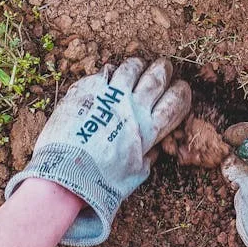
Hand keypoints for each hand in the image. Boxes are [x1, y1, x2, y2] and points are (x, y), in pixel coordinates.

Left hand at [6, 58, 190, 245]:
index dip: (181, 92)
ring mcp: (110, 95)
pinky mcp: (88, 89)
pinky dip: (111, 70)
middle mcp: (133, 108)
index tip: (181, 88)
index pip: (175, 102)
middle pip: (157, 78)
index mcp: (148, 129)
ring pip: (131, 68)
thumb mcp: (134, 174)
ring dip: (138, 65)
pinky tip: (111, 73)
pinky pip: (105, 71)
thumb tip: (151, 150)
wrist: (66, 173)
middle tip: (164, 67)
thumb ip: (146, 158)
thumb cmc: (100, 181)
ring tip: (138, 65)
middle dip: (164, 70)